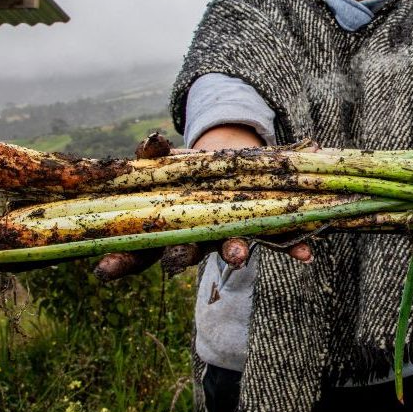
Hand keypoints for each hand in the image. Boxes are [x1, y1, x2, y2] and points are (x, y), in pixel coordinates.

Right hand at [93, 132, 311, 281]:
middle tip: (175, 265)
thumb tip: (151, 141)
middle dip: (177, 259)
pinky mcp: (262, 228)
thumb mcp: (167, 161)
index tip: (104, 270)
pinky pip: (278, 241)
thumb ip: (155, 155)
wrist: (230, 172)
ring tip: (238, 256)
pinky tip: (308, 254)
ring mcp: (228, 234)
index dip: (121, 262)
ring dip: (233, 250)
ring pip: (228, 247)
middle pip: (182, 253)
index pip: (136, 249)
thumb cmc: (189, 172)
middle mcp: (196, 237)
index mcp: (166, 225)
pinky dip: (294, 245)